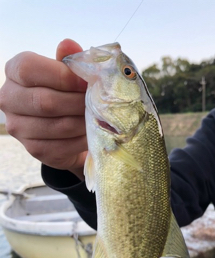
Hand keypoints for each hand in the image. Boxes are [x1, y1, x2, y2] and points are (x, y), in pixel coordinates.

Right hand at [0, 39, 87, 179]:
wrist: (65, 128)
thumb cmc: (67, 93)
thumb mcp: (69, 73)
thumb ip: (69, 61)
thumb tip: (68, 44)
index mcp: (15, 72)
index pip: (29, 70)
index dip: (62, 76)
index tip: (87, 82)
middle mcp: (9, 99)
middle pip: (45, 102)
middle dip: (77, 103)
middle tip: (99, 104)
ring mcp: (19, 127)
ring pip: (57, 126)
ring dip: (84, 122)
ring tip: (100, 118)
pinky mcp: (35, 149)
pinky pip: (63, 145)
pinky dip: (83, 139)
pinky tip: (94, 133)